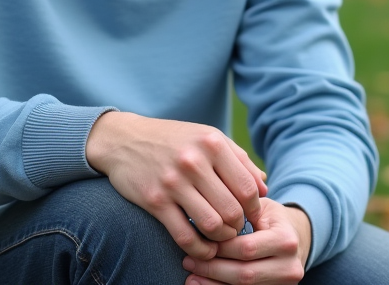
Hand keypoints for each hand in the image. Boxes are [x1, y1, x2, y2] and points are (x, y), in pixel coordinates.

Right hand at [85, 112, 267, 260]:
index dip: (254, 208)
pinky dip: (200, 250)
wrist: (124, 139)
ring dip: (221, 239)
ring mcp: (173, 182)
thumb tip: (264, 188)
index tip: (251, 217)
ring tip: (220, 237)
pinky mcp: (154, 200)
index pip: (247, 188)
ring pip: (212, 226)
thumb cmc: (174, 140)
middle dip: (239, 226)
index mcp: (212, 143)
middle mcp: (194, 161)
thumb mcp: (208, 138)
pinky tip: (203, 249)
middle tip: (235, 229)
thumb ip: (239, 160)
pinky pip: (184, 236)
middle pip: (232, 210)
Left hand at [182, 198, 311, 284]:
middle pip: (244, 274)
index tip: (197, 242)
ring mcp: (285, 284)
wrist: (297, 238)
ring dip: (214, 284)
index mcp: (286, 240)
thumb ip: (239, 211)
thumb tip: (205, 219)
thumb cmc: (271, 219)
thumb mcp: (261, 207)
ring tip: (192, 277)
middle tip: (188, 261)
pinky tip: (204, 284)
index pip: (247, 248)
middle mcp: (290, 266)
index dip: (219, 248)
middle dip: (213, 268)